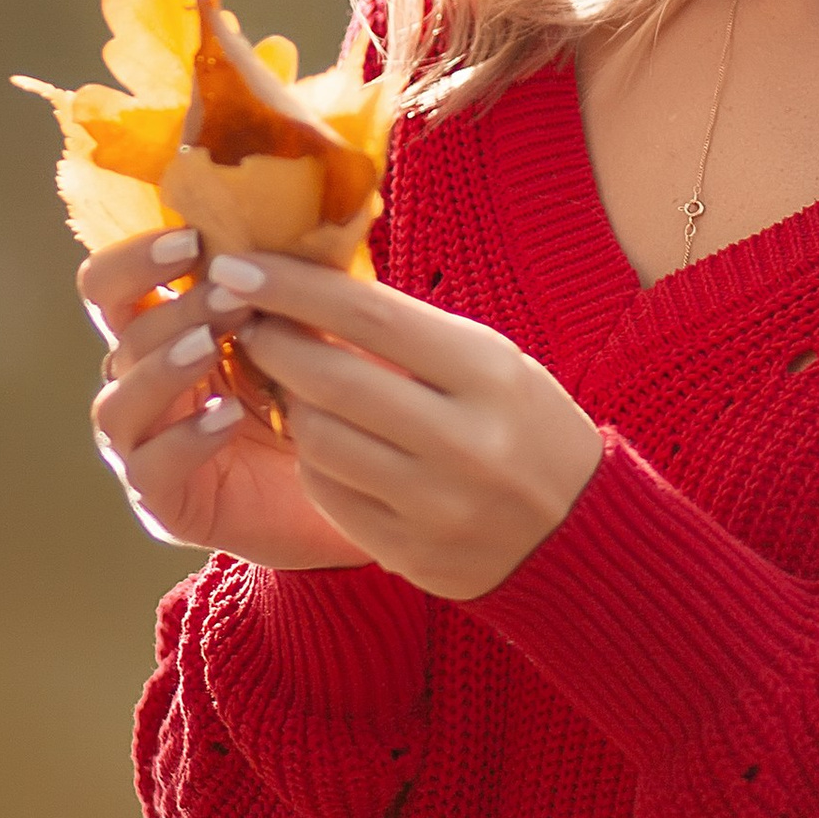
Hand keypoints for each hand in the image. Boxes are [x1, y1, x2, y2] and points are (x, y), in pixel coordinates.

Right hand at [79, 225, 380, 574]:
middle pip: (118, 335)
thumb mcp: (314, 330)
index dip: (136, 259)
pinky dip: (184, 437)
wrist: (361, 493)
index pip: (113, 286)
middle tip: (228, 294)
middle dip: (172, 309)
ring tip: (210, 347)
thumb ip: (293, 283)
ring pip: (118, 401)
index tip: (192, 240)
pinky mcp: (163, 501)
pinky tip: (226, 416)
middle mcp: (142, 385)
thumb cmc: (330, 398)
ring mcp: (144, 445)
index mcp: (165, 333)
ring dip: (163, 366)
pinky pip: (149, 466)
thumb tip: (299, 212)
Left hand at [198, 247, 602, 603]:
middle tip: (243, 322)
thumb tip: (306, 287)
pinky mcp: (411, 552)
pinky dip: (312, 461)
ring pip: (319, 441)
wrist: (580, 534)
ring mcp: (437, 503)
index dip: (293, 288)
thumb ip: (410, 333)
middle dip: (271, 343)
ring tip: (291, 387)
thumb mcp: (490, 364)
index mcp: (489, 375)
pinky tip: (321, 443)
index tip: (238, 266)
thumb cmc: (525, 426)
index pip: (372, 317)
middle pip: (333, 381)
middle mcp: (466, 440)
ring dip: (289, 405)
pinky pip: (328, 495)